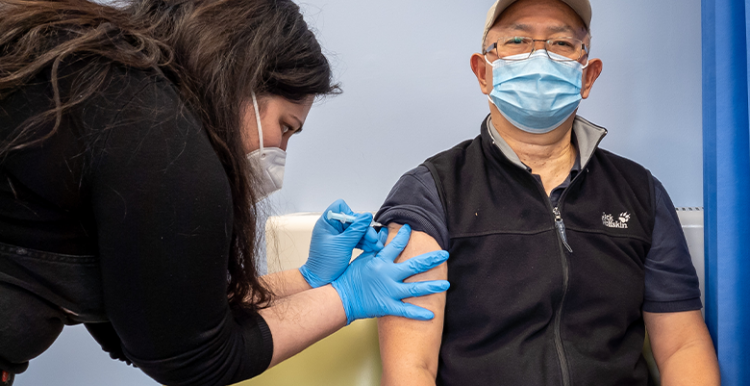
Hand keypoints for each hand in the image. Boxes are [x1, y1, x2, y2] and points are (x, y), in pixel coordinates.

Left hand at [300, 199, 381, 287]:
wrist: (320, 280)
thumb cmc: (324, 263)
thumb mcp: (343, 245)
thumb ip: (356, 230)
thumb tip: (366, 216)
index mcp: (326, 223)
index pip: (340, 207)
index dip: (351, 214)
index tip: (359, 225)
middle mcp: (332, 227)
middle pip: (352, 220)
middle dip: (364, 229)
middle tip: (373, 238)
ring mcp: (338, 236)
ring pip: (356, 230)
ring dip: (366, 237)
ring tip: (375, 246)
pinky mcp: (343, 244)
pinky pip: (356, 239)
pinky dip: (364, 243)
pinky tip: (371, 248)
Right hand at [331, 224, 449, 323]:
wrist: (341, 298)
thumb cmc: (349, 278)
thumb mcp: (361, 259)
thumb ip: (374, 248)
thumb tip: (382, 234)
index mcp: (380, 262)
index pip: (396, 245)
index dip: (404, 236)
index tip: (410, 229)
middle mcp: (388, 275)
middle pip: (414, 266)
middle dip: (431, 260)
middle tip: (444, 254)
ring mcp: (389, 291)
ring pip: (415, 288)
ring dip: (432, 286)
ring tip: (446, 284)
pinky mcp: (387, 306)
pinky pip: (406, 310)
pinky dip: (418, 313)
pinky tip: (431, 315)